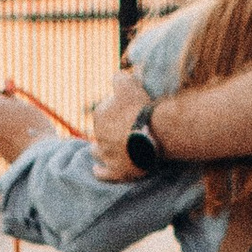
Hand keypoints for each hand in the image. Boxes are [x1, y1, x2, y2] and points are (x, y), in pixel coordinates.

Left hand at [0, 83, 53, 166]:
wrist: (41, 158)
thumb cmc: (38, 129)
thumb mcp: (27, 106)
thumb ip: (13, 98)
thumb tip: (6, 86)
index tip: (9, 95)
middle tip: (16, 111)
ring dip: (2, 125)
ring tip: (22, 129)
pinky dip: (5, 138)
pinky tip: (21, 140)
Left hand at [90, 67, 151, 182]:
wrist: (155, 132)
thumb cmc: (142, 107)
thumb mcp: (128, 84)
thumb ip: (118, 78)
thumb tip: (114, 77)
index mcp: (99, 115)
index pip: (102, 113)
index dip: (113, 113)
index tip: (125, 114)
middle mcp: (98, 136)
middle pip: (100, 133)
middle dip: (107, 132)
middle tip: (123, 131)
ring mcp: (106, 156)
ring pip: (97, 152)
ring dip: (102, 150)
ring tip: (113, 149)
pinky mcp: (115, 172)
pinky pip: (101, 173)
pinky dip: (100, 171)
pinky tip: (99, 169)